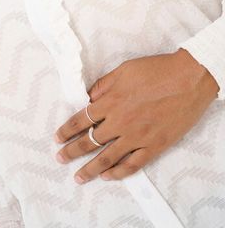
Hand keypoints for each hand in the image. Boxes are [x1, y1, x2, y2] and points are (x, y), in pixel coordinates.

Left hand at [53, 49, 218, 183]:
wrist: (188, 79)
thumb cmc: (157, 70)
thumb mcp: (123, 70)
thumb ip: (103, 85)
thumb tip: (89, 97)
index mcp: (111, 101)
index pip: (81, 119)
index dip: (67, 130)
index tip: (58, 137)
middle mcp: (120, 121)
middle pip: (90, 141)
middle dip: (72, 151)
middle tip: (61, 158)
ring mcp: (137, 136)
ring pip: (108, 158)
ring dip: (90, 168)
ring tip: (79, 176)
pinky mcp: (155, 145)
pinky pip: (133, 164)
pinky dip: (119, 173)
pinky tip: (108, 176)